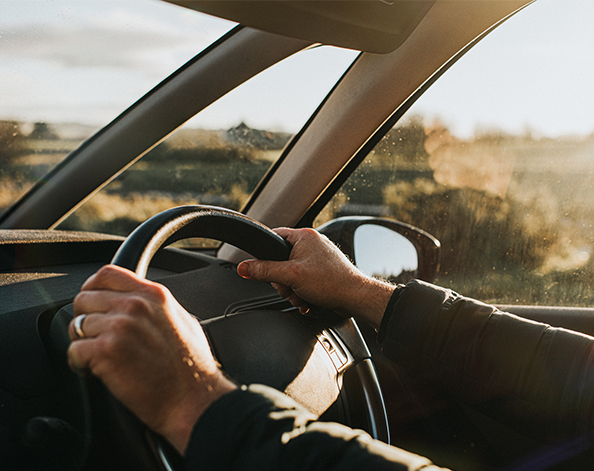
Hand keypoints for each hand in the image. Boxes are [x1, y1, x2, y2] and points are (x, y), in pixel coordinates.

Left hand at [67, 265, 236, 453]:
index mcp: (154, 294)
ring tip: (102, 358)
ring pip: (76, 326)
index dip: (92, 288)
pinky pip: (73, 351)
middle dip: (86, 319)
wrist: (193, 399)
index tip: (93, 303)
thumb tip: (137, 303)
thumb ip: (156, 306)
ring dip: (84, 344)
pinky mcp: (106, 352)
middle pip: (84, 299)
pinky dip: (80, 364)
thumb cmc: (192, 368)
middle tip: (99, 338)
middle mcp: (135, 305)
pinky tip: (98, 371)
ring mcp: (119, 327)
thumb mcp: (183, 320)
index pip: (107, 273)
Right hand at [237, 228, 394, 329]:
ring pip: (291, 273)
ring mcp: (318, 257)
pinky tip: (307, 300)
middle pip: (280, 260)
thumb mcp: (291, 276)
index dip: (266, 254)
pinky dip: (302, 292)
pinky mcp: (323, 271)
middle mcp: (312, 243)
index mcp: (304, 236)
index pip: (274, 237)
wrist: (355, 298)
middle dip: (283, 281)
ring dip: (292, 289)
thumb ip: (264, 271)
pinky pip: (303, 280)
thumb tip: (244, 268)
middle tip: (290, 288)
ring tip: (302, 296)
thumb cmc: (331, 282)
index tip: (263, 268)